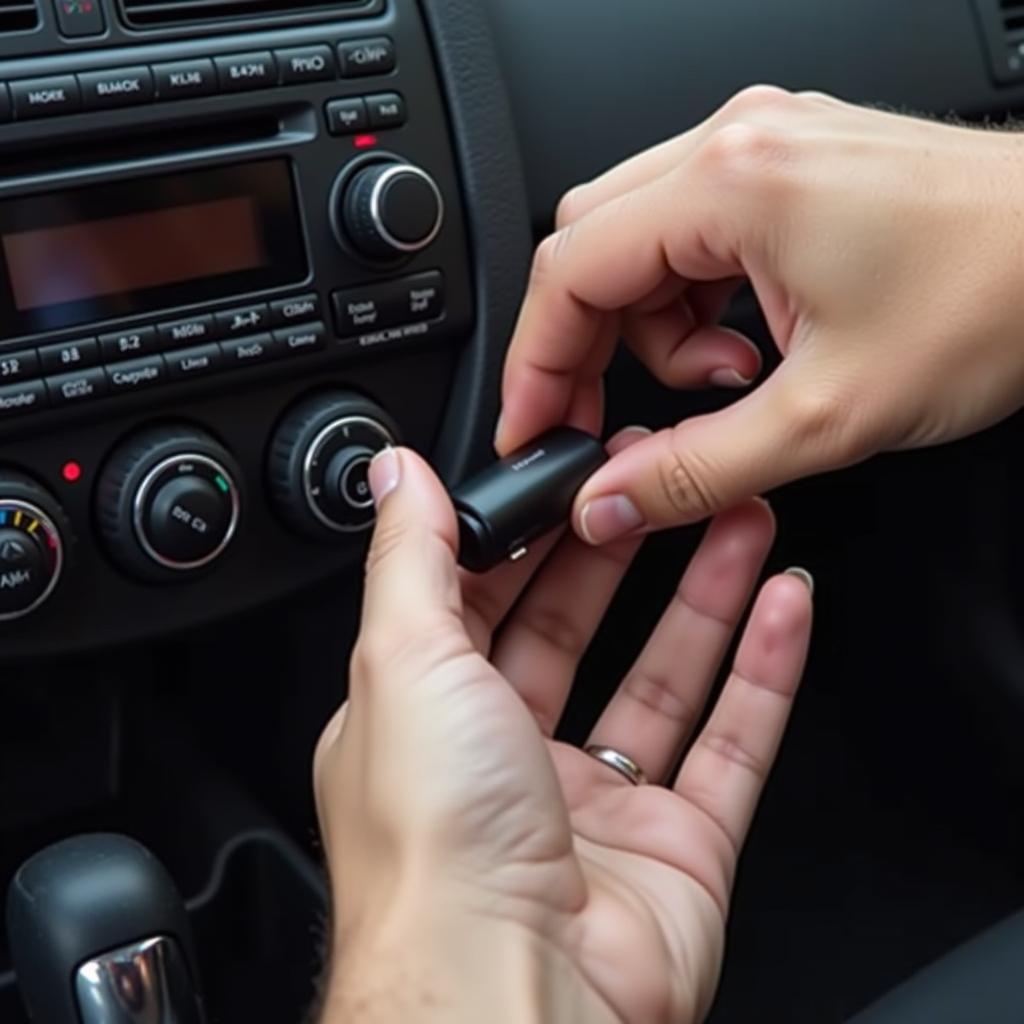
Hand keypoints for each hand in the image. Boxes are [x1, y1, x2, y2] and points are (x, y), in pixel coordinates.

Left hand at [313, 434, 811, 1022]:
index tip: (571, 477)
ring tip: (739, 514)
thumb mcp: (401, 661)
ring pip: (662, 676)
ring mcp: (596, 809)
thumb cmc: (433, 849)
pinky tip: (784, 602)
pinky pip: (730, 741)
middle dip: (622, 551)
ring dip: (705, 592)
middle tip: (663, 484)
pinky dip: (764, 670)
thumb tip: (395, 476)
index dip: (529, 535)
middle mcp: (505, 765)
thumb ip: (406, 558)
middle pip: (577, 631)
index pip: (479, 602)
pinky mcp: (677, 849)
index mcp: (427, 723)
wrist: (509, 1001)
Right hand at [497, 86, 1023, 542]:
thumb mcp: (831, 416)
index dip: (534, 365)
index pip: (568, 272)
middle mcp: (739, 145)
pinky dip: (698, 307)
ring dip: (655, 332)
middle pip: (591, 250)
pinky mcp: (790, 169)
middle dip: (589, 346)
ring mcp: (766, 148)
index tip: (531, 428)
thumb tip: (608, 500)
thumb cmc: (1004, 295)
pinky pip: (694, 238)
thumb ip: (697, 470)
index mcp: (734, 182)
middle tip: (612, 421)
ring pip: (639, 245)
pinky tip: (754, 346)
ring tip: (732, 382)